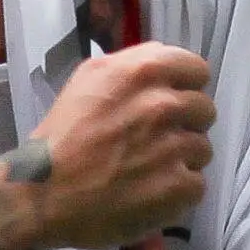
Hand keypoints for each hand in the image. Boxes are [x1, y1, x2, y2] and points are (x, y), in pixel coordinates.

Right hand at [28, 43, 215, 247]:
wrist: (44, 193)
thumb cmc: (61, 136)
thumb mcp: (87, 81)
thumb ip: (130, 65)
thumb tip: (164, 57)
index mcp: (141, 72)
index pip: (197, 69)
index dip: (186, 86)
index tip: (172, 101)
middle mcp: (162, 104)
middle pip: (205, 109)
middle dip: (185, 124)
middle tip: (156, 139)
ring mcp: (174, 146)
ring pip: (202, 148)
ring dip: (181, 159)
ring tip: (148, 169)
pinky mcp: (179, 186)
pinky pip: (197, 184)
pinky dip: (177, 191)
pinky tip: (150, 191)